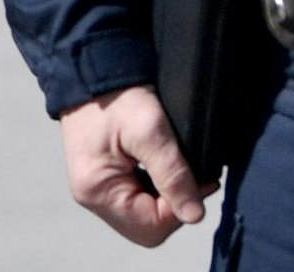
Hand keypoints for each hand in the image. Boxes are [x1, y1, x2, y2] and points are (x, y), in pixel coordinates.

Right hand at [58, 85, 205, 246]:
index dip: (182, 207)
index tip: (203, 179)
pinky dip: (154, 190)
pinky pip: (134, 200)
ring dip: (166, 198)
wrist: (90, 66)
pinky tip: (162, 167)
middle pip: (146, 227)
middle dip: (175, 206)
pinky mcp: (101, 177)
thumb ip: (173, 174)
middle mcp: (91, 196)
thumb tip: (194, 215)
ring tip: (179, 168)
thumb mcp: (151, 130)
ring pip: (142, 216)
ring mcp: (94, 188)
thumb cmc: (116, 94)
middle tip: (194, 175)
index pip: (152, 226)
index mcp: (97, 190)